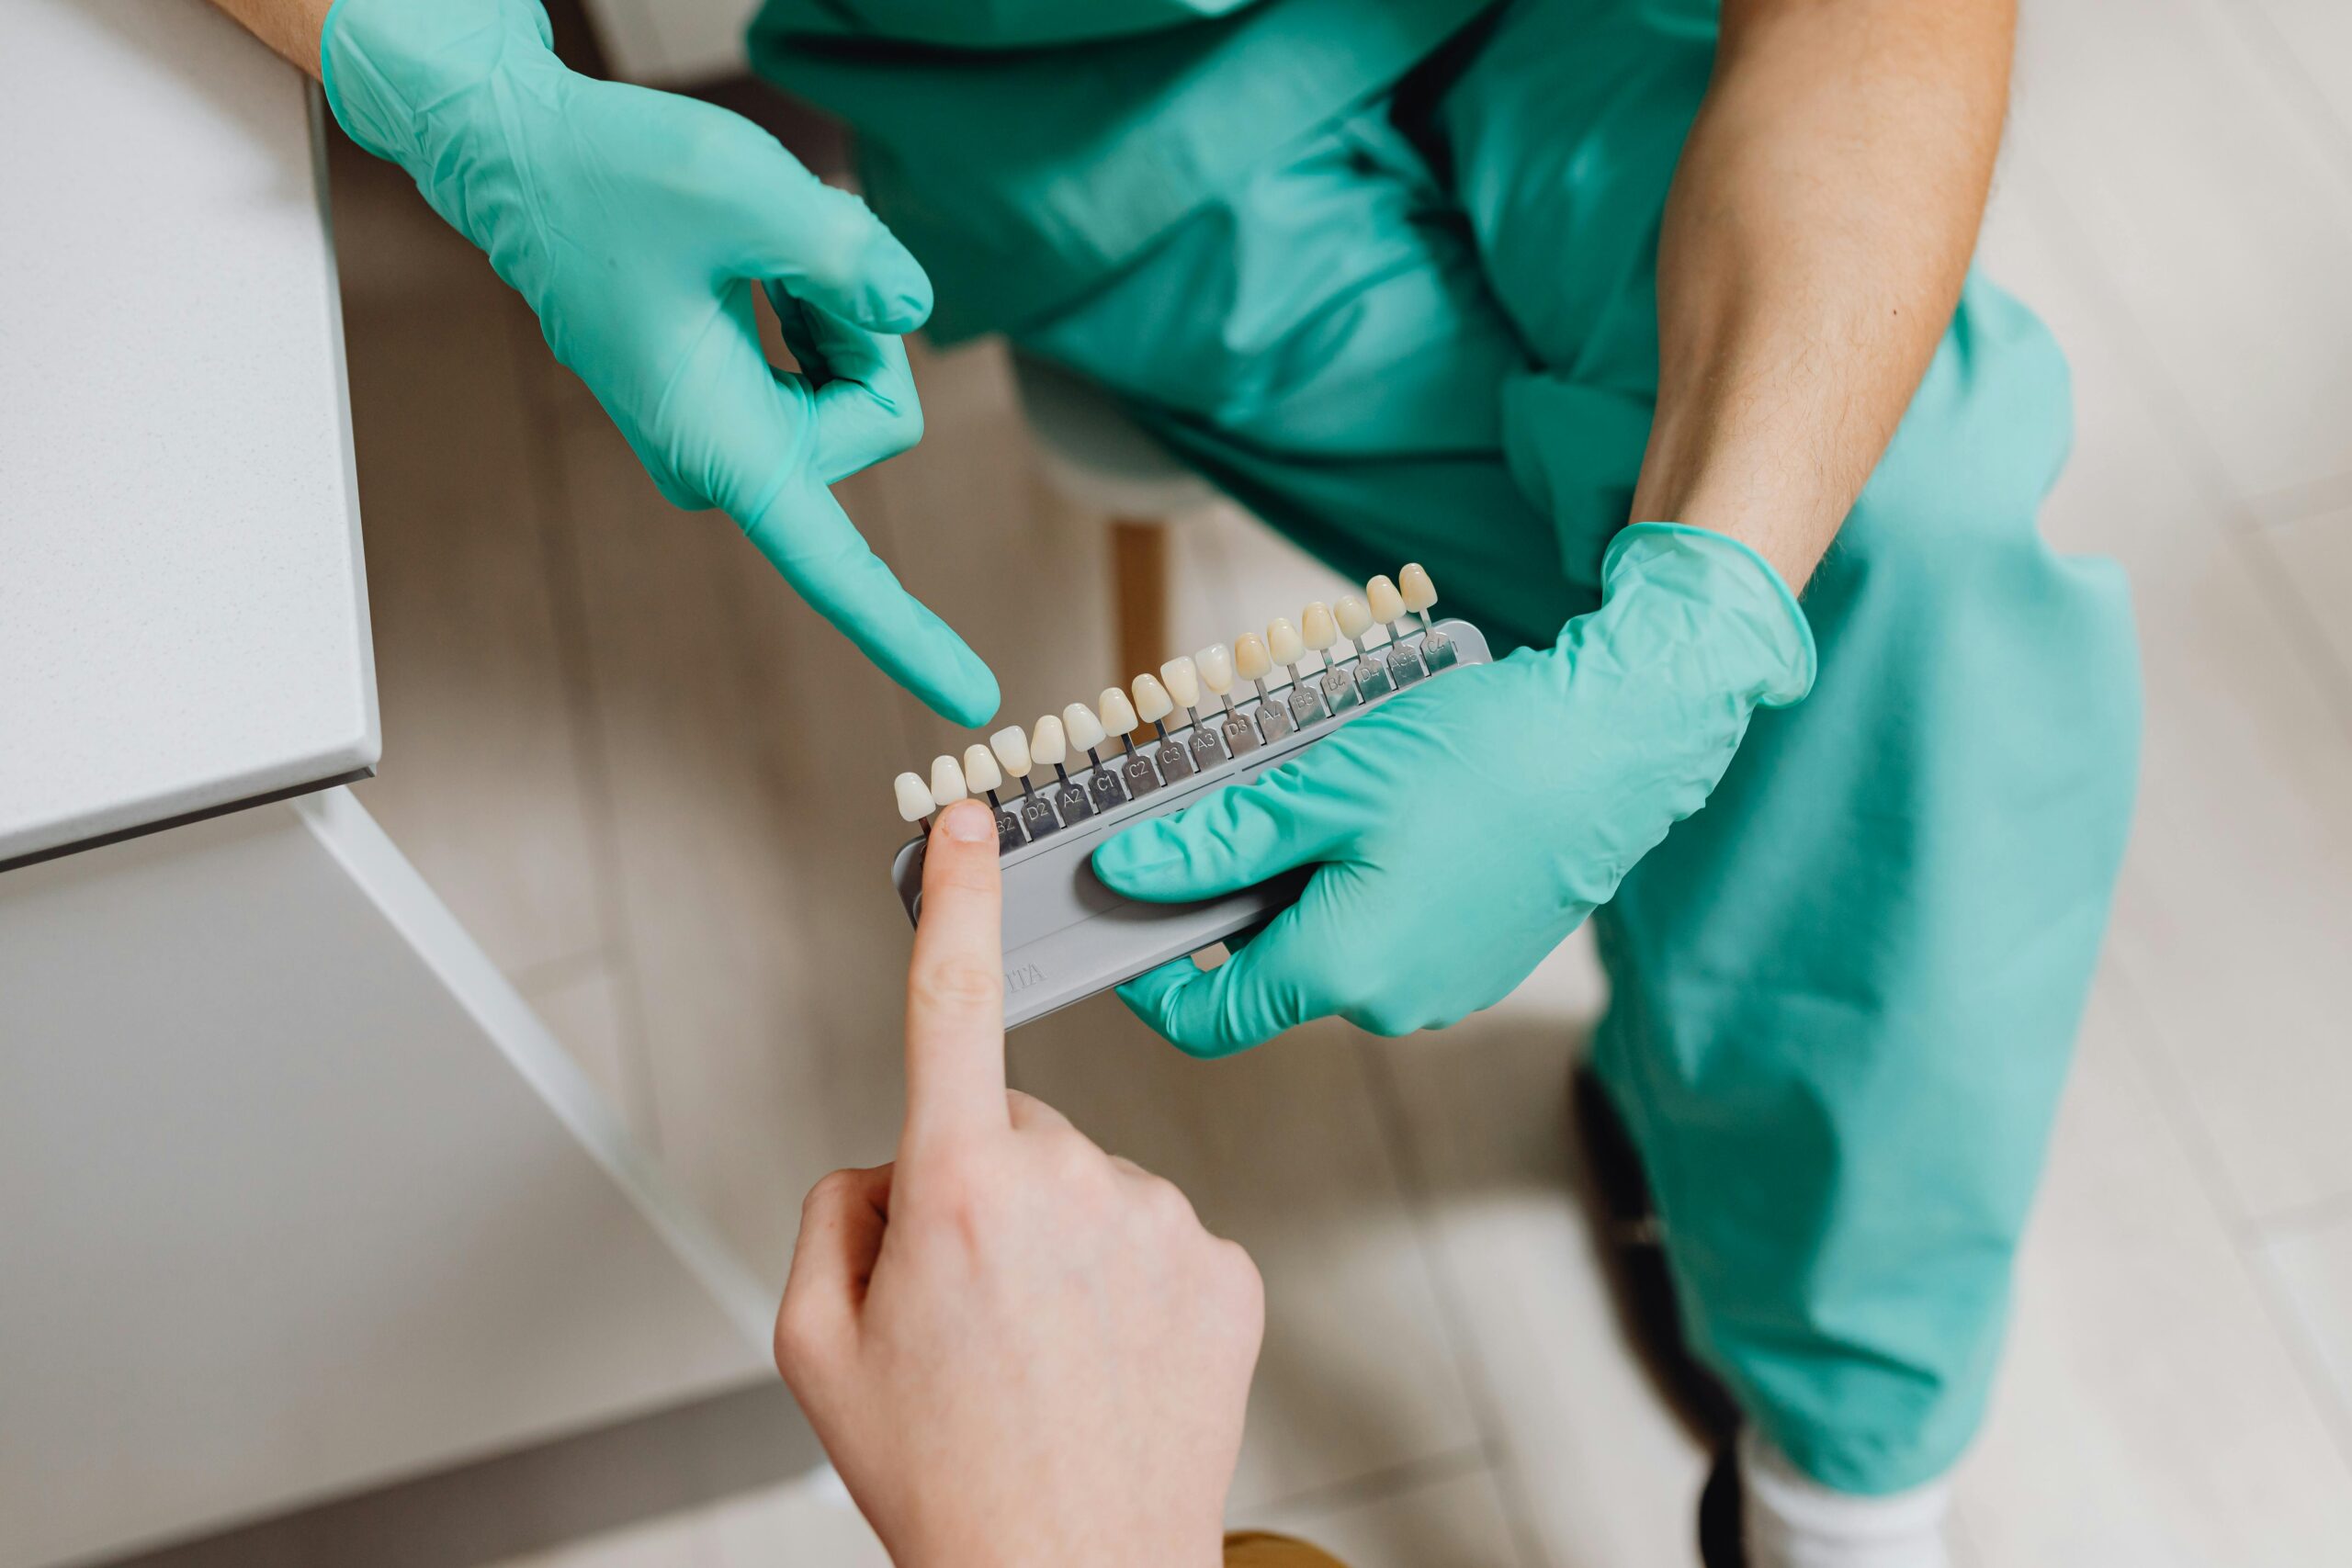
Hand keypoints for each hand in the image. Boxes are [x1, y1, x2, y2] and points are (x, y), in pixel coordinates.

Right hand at [320, 0, 996, 724]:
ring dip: (832, 301)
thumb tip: (911, 307)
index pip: (835, 568)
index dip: (910, 635)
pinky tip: (754, 260)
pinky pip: (831, 363)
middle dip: (859, 325)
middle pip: (881, 415)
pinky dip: (816, 299)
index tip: (976, 700)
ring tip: (751, 250)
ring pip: (862, 384)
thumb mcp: (742, 189)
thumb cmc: (609, 175)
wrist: (521, 159)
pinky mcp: (734, 406)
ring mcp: (729, 437)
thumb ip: (847, 252)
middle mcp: (725, 460)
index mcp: (722, 446)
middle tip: (779, 252)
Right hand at [774, 800, 1262, 1567]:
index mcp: (959, 1188)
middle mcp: (1073, 1182)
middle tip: (974, 1313)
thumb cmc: (941, 1475)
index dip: (958, 901)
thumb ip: (834, 1211)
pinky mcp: (1229, 1268)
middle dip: (986, 1189)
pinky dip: (1130, 1280)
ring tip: (1046, 1355)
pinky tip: (1111, 1357)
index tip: (971, 821)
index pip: (952, 1005)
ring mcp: (1165, 1221)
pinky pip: (1157, 1236)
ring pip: (1091, 1186)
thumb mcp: (813, 1346)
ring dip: (1063, 1243)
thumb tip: (895, 1161)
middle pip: (1015, 1128)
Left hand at [1091, 524, 1816, 1054]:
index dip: (1148, 977)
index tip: (1124, 911)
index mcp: (1345, 970)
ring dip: (1302, 885)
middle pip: (1267, 974)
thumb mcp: (1322, 787)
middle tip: (1233, 808)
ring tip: (1327, 793)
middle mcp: (1395, 1003)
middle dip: (1234, 902)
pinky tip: (1388, 812)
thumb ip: (1216, 843)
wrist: (1620, 745)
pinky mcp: (1479, 958)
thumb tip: (1126, 873)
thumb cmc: (1482, 758)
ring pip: (1329, 948)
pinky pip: (1387, 936)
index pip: (1207, 1019)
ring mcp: (1445, 988)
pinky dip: (1360, 885)